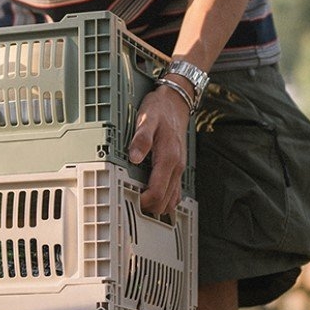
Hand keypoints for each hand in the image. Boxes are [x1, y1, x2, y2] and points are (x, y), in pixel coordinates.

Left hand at [127, 84, 188, 215]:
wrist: (176, 102)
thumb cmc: (159, 109)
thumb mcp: (146, 118)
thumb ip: (141, 138)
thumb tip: (134, 157)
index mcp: (168, 157)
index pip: (158, 191)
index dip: (144, 201)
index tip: (130, 198)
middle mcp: (176, 166)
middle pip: (165, 201)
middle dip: (149, 206)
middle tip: (130, 201)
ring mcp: (179, 168)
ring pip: (172, 199)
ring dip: (157, 204)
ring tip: (139, 199)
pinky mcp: (178, 167)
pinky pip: (175, 191)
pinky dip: (165, 198)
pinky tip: (151, 193)